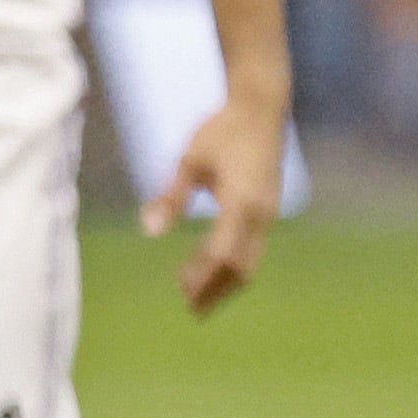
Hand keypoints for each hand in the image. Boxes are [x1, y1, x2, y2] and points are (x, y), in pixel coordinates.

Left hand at [146, 96, 287, 314]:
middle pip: (240, 267)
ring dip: (225, 281)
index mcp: (241, 202)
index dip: (201, 275)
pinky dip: (233, 264)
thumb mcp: (189, 160)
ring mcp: (268, 213)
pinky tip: (212, 266)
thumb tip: (149, 229)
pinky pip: (252, 248)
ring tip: (199, 294)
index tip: (180, 289)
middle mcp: (260, 214)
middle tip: (190, 308)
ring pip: (250, 262)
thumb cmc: (221, 130)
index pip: (221, 253)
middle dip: (216, 289)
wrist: (261, 109)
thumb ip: (171, 196)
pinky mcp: (268, 210)